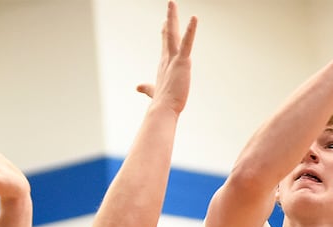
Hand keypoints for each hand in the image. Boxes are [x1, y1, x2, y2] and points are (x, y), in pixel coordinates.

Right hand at [136, 1, 196, 115]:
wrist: (163, 109)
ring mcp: (174, 59)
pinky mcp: (183, 61)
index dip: (165, 32)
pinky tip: (194, 18)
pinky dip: (190, 30)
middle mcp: (167, 59)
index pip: (165, 45)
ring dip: (173, 18)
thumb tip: (138, 87)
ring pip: (174, 34)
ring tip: (172, 3)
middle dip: (169, 19)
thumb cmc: (161, 103)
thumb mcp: (153, 92)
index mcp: (164, 65)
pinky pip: (187, 42)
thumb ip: (147, 88)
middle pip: (168, 35)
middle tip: (171, 4)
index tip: (165, 22)